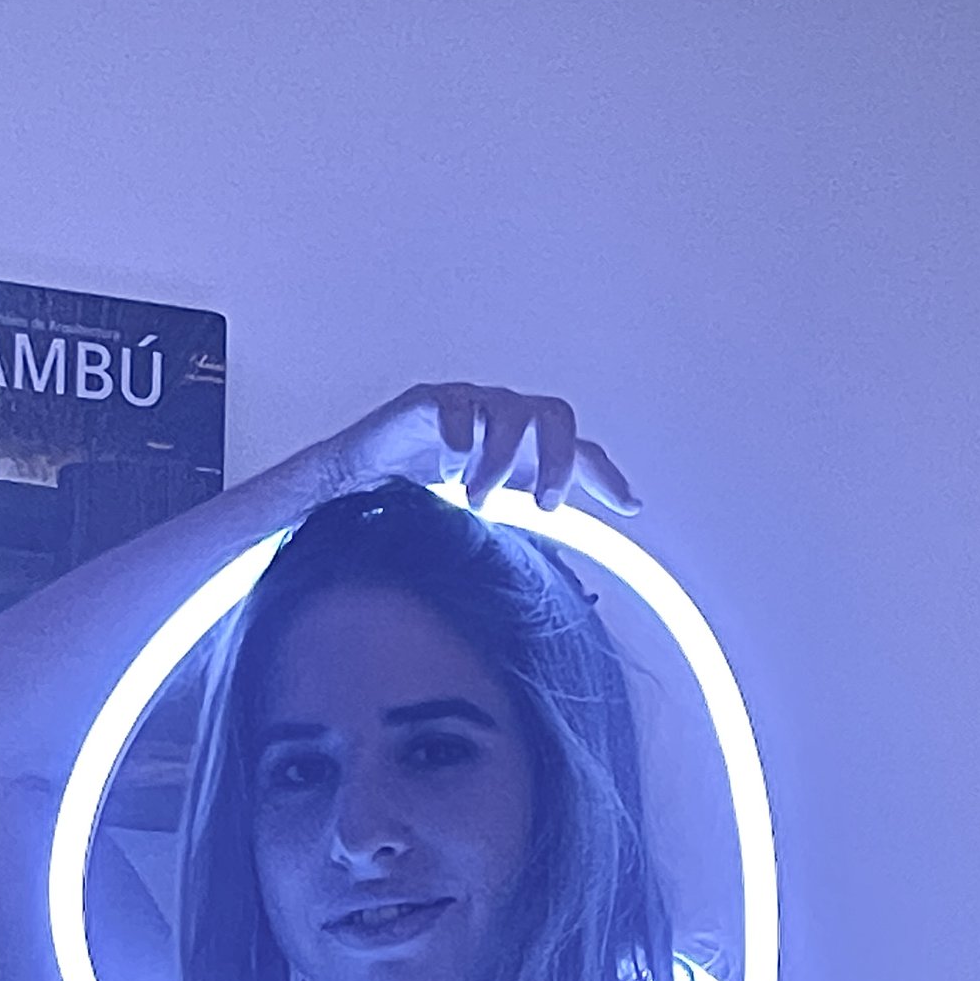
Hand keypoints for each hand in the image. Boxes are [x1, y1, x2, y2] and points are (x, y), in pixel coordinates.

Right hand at [328, 385, 639, 516]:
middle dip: (556, 462)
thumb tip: (569, 579)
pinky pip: (459, 408)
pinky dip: (460, 441)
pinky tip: (447, 470)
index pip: (577, 450)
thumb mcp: (480, 526)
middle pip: (555, 416)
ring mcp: (467, 405)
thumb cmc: (415, 502)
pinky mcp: (429, 401)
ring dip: (502, 460)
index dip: (604, 476)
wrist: (351, 490)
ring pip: (511, 410)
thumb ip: (522, 535)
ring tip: (478, 498)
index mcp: (521, 448)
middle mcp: (501, 420)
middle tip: (542, 505)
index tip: (628, 507)